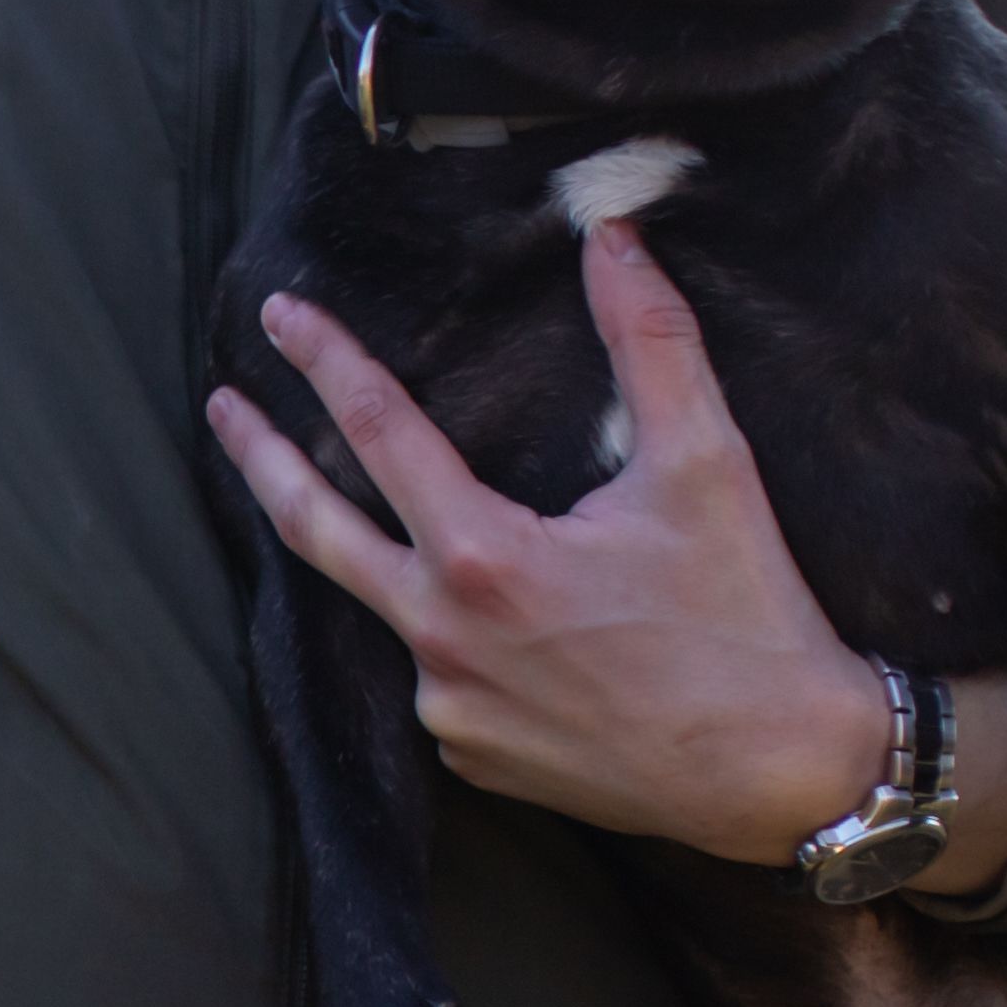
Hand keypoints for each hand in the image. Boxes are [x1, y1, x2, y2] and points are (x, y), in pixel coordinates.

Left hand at [206, 216, 1006, 878]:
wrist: (784, 771)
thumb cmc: (748, 615)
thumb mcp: (707, 466)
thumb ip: (651, 341)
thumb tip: (614, 236)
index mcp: (483, 560)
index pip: (379, 432)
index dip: (327, 363)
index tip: (280, 317)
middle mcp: (441, 638)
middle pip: (315, 532)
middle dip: (261, 460)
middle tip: (222, 407)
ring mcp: (448, 707)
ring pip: (397, 609)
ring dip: (401, 560)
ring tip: (437, 527)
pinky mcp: (472, 755)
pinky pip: (443, 677)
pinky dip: (463, 636)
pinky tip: (529, 632)